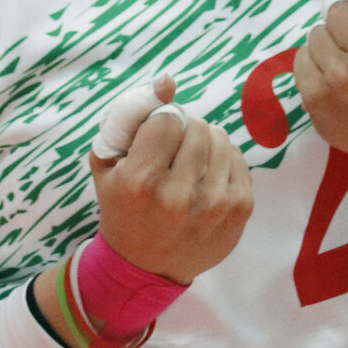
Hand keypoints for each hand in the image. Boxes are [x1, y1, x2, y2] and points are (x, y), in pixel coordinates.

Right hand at [86, 77, 252, 282]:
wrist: (145, 266)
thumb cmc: (122, 207)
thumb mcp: (108, 163)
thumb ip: (129, 115)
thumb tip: (168, 80)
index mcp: (141, 182)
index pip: (167, 119)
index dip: (161, 123)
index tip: (155, 140)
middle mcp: (178, 196)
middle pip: (197, 127)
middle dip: (185, 131)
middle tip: (174, 152)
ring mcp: (214, 205)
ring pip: (221, 139)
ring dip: (206, 143)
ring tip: (191, 163)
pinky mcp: (240, 210)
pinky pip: (239, 158)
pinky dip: (223, 160)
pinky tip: (207, 177)